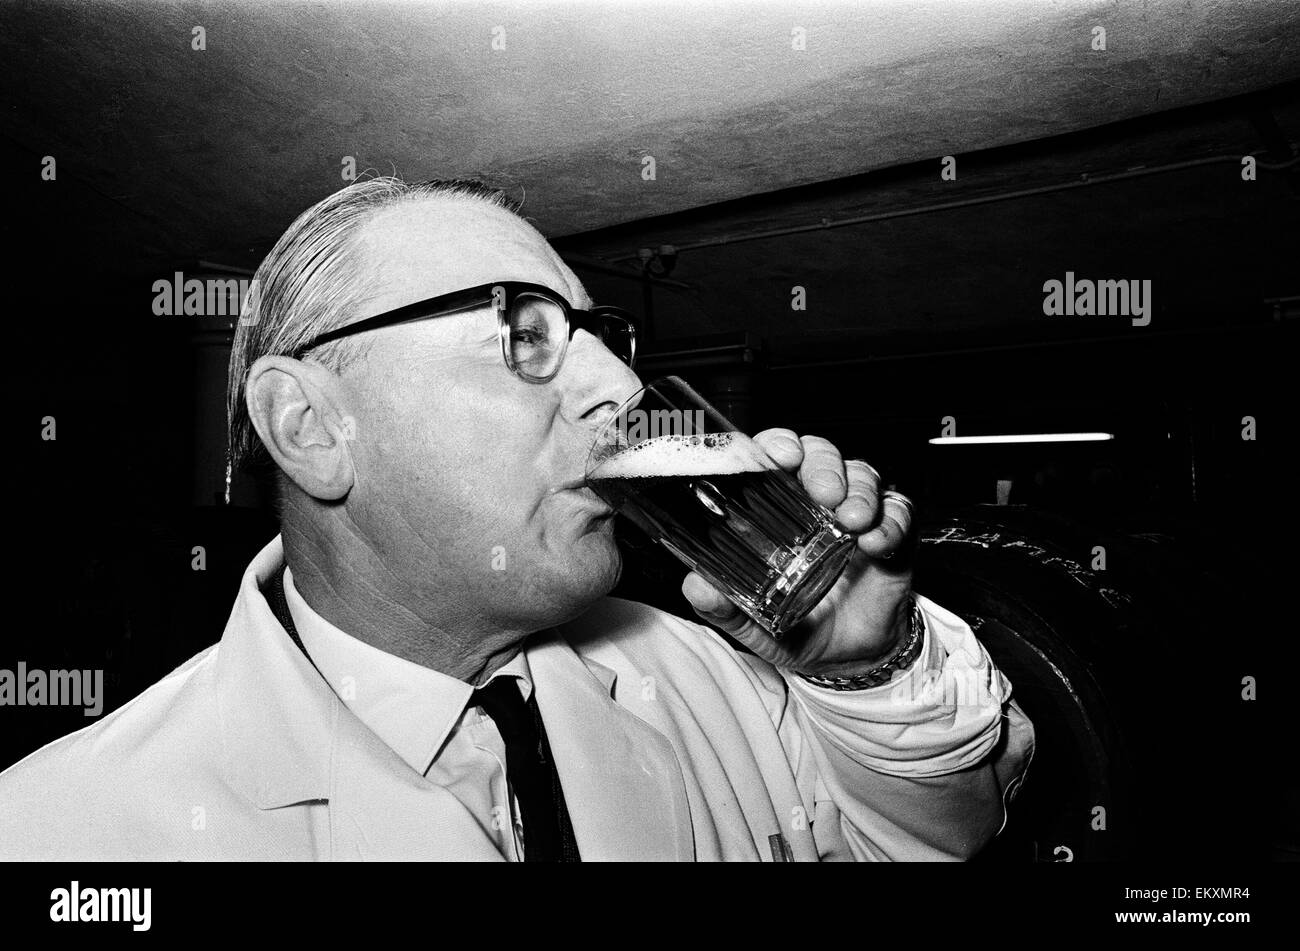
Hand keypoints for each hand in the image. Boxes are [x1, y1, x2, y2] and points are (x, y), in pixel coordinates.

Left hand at [680, 430, 916, 676]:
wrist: (848, 659)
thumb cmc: (796, 627)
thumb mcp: (753, 623)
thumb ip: (723, 606)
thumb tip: (694, 584)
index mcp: (778, 512)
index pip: (776, 457)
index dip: (779, 445)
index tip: (781, 456)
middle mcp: (817, 505)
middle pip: (821, 454)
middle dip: (823, 465)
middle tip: (824, 493)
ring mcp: (856, 515)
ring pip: (862, 474)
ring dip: (860, 491)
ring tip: (853, 522)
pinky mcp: (891, 534)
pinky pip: (899, 511)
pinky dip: (892, 521)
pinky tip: (877, 543)